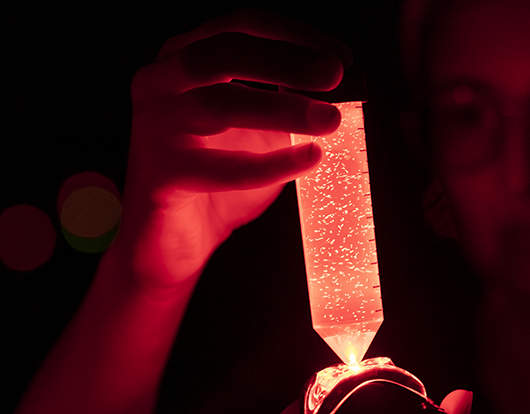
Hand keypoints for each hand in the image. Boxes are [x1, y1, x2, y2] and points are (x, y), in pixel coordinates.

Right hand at [118, 9, 350, 288]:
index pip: (242, 27)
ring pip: (219, 104)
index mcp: (185, 59)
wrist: (175, 238)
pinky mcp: (159, 175)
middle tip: (335, 76)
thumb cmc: (218, 175)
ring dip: (283, 109)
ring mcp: (154, 127)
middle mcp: (160, 83)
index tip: (342, 59)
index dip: (295, 37)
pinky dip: (272, 164)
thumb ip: (289, 105)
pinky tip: (309, 159)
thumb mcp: (260, 130)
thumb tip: (343, 92)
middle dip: (285, 60)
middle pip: (223, 52)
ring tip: (329, 120)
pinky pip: (221, 167)